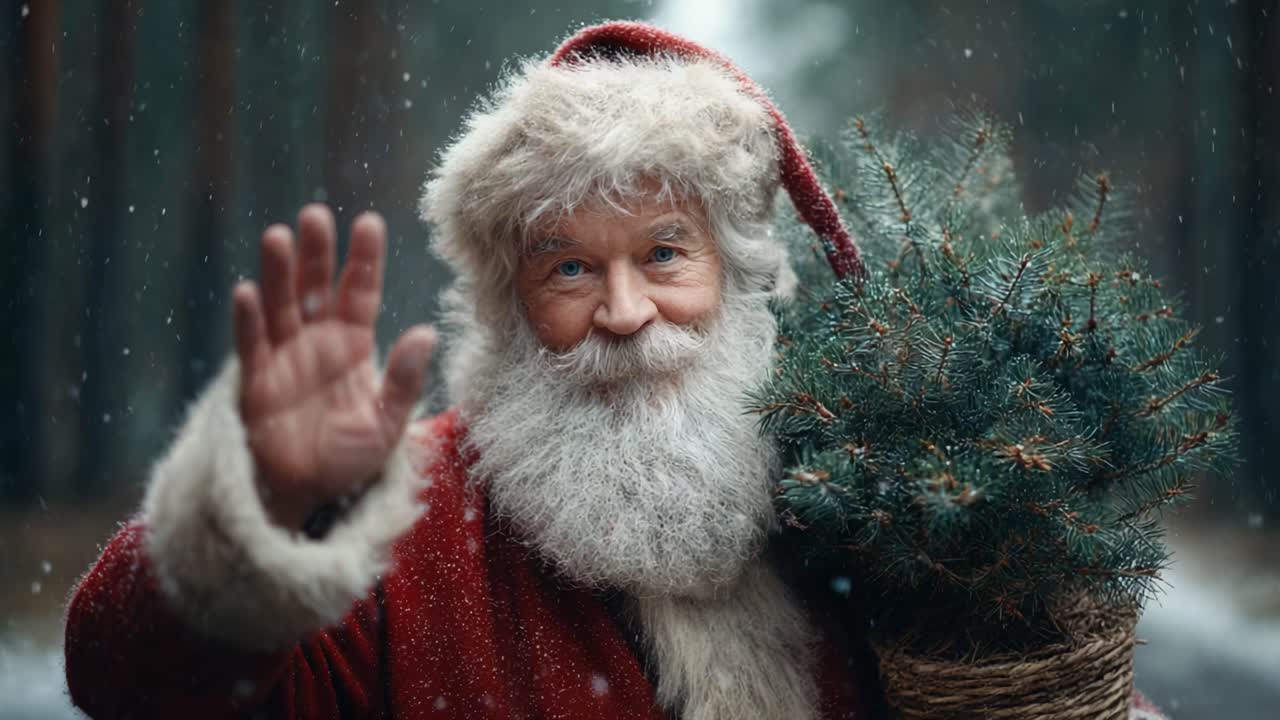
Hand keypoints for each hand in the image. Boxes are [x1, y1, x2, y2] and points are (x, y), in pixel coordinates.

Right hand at [232, 204, 435, 530]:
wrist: (306, 495)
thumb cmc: (349, 459)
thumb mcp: (387, 423)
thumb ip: (404, 379)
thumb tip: (427, 332)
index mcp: (353, 345)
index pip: (361, 292)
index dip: (364, 259)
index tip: (369, 222)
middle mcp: (317, 342)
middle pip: (317, 287)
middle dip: (316, 252)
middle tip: (316, 215)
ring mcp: (283, 358)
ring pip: (281, 305)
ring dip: (278, 272)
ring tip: (278, 236)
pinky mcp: (255, 382)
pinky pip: (251, 346)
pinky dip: (249, 320)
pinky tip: (247, 292)